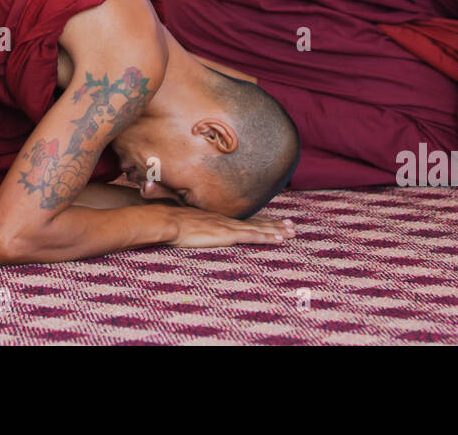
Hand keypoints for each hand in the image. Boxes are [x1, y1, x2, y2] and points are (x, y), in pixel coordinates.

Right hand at [167, 207, 295, 248]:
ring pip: (258, 228)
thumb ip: (188, 224)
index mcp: (215, 218)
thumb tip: (186, 227)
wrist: (165, 220)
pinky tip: (279, 239)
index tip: (272, 221)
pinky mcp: (227, 234)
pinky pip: (252, 236)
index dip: (259, 221)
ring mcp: (227, 226)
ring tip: (293, 232)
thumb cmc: (167, 221)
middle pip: (255, 222)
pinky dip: (267, 237)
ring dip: (276, 230)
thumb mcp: (180, 222)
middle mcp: (225, 219)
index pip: (242, 220)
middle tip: (292, 225)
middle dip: (274, 224)